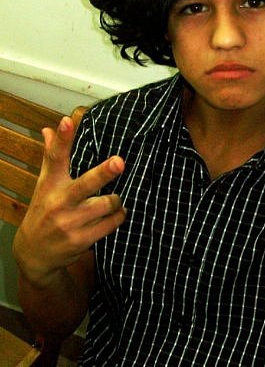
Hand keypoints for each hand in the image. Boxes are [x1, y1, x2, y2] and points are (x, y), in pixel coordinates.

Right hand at [13, 116, 126, 285]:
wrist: (34, 253)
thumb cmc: (44, 210)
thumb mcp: (45, 184)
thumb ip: (51, 156)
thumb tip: (49, 128)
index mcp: (51, 183)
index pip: (55, 157)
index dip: (62, 139)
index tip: (68, 120)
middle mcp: (59, 202)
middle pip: (85, 184)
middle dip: (104, 173)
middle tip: (119, 161)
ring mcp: (69, 223)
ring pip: (106, 204)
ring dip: (117, 200)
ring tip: (115, 199)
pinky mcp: (81, 240)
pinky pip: (111, 224)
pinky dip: (119, 216)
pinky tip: (118, 214)